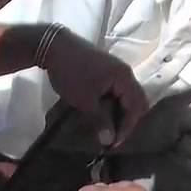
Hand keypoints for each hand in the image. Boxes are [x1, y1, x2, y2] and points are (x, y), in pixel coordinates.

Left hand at [43, 30, 148, 146]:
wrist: (53, 46)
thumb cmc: (71, 73)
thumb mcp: (85, 100)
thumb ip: (100, 121)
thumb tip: (108, 142)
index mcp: (124, 78)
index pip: (135, 108)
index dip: (126, 128)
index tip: (113, 144)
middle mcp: (125, 73)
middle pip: (137, 101)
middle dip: (128, 120)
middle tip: (115, 136)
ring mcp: (117, 69)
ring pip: (128, 96)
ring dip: (121, 112)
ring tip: (109, 127)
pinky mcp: (107, 69)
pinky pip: (119, 90)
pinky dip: (115, 103)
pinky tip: (104, 112)